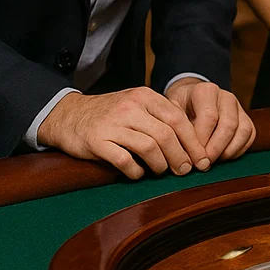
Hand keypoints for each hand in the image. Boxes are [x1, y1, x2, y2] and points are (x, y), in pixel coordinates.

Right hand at [37, 87, 210, 180]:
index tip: (202, 158)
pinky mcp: (96, 141)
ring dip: (160, 165)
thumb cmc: (111, 113)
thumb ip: (162, 114)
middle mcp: (130, 107)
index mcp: (145, 96)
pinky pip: (124, 160)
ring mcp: (113, 124)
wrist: (68, 115)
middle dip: (181, 156)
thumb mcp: (137, 103)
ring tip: (162, 172)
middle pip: (166, 134)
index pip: (178, 119)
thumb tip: (194, 137)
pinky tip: (138, 173)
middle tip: (185, 170)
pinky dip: (136, 171)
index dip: (193, 141)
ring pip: (149, 147)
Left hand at [165, 78, 255, 163]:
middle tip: (202, 165)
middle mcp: (226, 97)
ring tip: (212, 161)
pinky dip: (238, 150)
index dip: (201, 141)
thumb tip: (180, 153)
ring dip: (228, 151)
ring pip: (243, 130)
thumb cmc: (179, 108)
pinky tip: (222, 157)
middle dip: (215, 149)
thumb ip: (176, 128)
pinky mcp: (246, 118)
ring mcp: (239, 107)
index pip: (209, 117)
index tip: (191, 157)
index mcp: (206, 91)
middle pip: (228, 125)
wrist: (191, 98)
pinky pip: (249, 136)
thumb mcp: (171, 112)